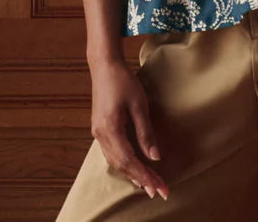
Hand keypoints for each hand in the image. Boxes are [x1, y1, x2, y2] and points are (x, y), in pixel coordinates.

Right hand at [89, 57, 169, 201]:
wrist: (104, 65)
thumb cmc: (123, 81)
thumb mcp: (139, 104)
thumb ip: (145, 132)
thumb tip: (154, 157)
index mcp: (110, 129)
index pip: (129, 161)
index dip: (145, 176)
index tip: (159, 187)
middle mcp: (100, 135)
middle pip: (122, 165)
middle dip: (141, 179)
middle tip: (158, 191)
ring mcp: (98, 132)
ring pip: (115, 161)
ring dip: (132, 174)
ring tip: (148, 185)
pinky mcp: (100, 128)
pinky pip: (112, 153)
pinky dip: (124, 163)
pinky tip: (133, 167)